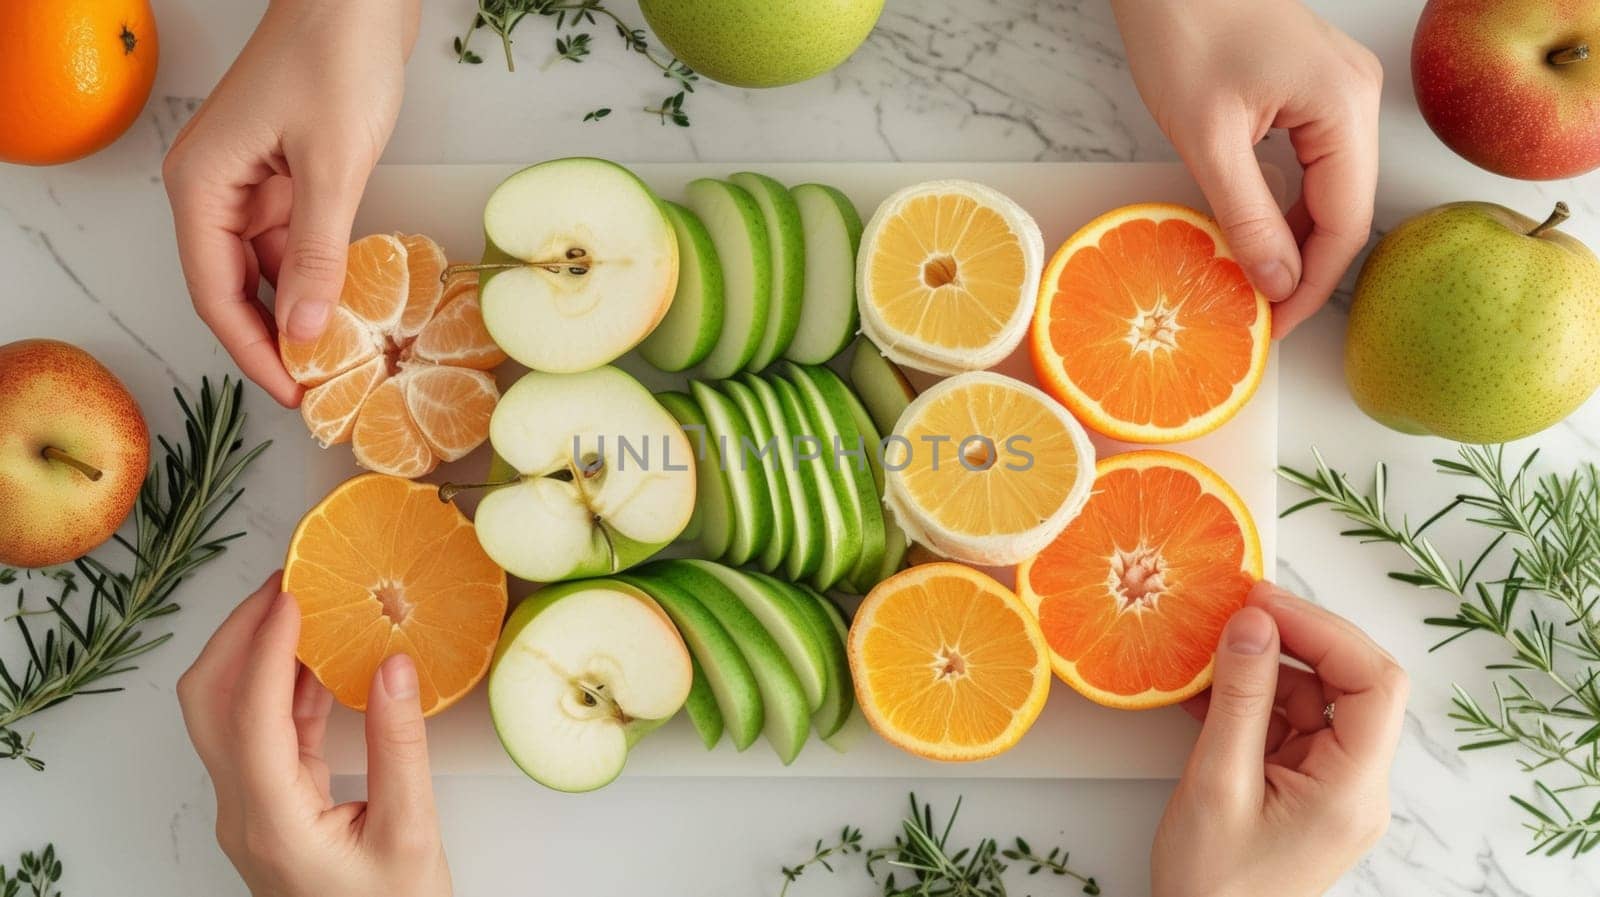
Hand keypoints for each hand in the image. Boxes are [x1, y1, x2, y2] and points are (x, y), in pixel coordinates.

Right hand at [162, 0, 419, 406]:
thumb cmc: (337, 59)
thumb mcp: (333, 165)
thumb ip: (317, 252)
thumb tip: (302, 331)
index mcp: (201, 186)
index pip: (214, 294)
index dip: (252, 352)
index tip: (292, 394)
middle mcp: (213, 188)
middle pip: (232, 288)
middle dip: (272, 340)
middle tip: (317, 388)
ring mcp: (249, 181)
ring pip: (263, 268)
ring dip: (296, 310)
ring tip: (338, 357)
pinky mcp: (285, 174)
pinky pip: (291, 241)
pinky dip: (315, 274)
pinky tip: (346, 303)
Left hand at [177, 573, 450, 896]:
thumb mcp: (412, 833)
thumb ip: (401, 748)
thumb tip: (396, 666)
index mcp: (272, 822)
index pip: (249, 716)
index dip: (265, 648)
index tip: (291, 595)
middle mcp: (244, 811)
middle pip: (208, 704)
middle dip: (238, 634)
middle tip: (286, 582)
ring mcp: (251, 808)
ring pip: (227, 712)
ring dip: (256, 652)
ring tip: (304, 605)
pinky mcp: (272, 804)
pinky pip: (262, 730)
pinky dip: (283, 684)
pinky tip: (321, 658)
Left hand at [1111, 0, 1381, 336]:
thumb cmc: (1183, 28)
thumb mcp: (1208, 138)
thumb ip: (1247, 215)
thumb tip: (1277, 283)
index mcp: (1344, 106)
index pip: (1346, 222)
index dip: (1312, 285)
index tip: (1274, 327)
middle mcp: (1356, 97)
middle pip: (1346, 209)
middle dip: (1305, 269)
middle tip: (1261, 317)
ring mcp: (1339, 91)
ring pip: (1330, 189)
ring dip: (1296, 241)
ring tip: (1256, 288)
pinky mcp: (1313, 91)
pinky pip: (1314, 164)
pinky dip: (1288, 206)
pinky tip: (1257, 237)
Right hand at [1150, 582, 1407, 896]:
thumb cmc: (1213, 886)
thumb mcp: (1217, 783)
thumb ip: (1239, 700)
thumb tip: (1252, 624)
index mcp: (1352, 790)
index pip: (1374, 684)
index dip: (1325, 631)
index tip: (1264, 604)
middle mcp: (1357, 786)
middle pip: (1353, 684)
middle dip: (1299, 640)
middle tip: (1241, 610)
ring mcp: (1333, 787)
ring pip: (1318, 699)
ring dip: (1266, 669)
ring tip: (1209, 654)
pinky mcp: (1306, 789)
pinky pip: (1291, 725)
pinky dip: (1252, 700)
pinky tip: (1208, 690)